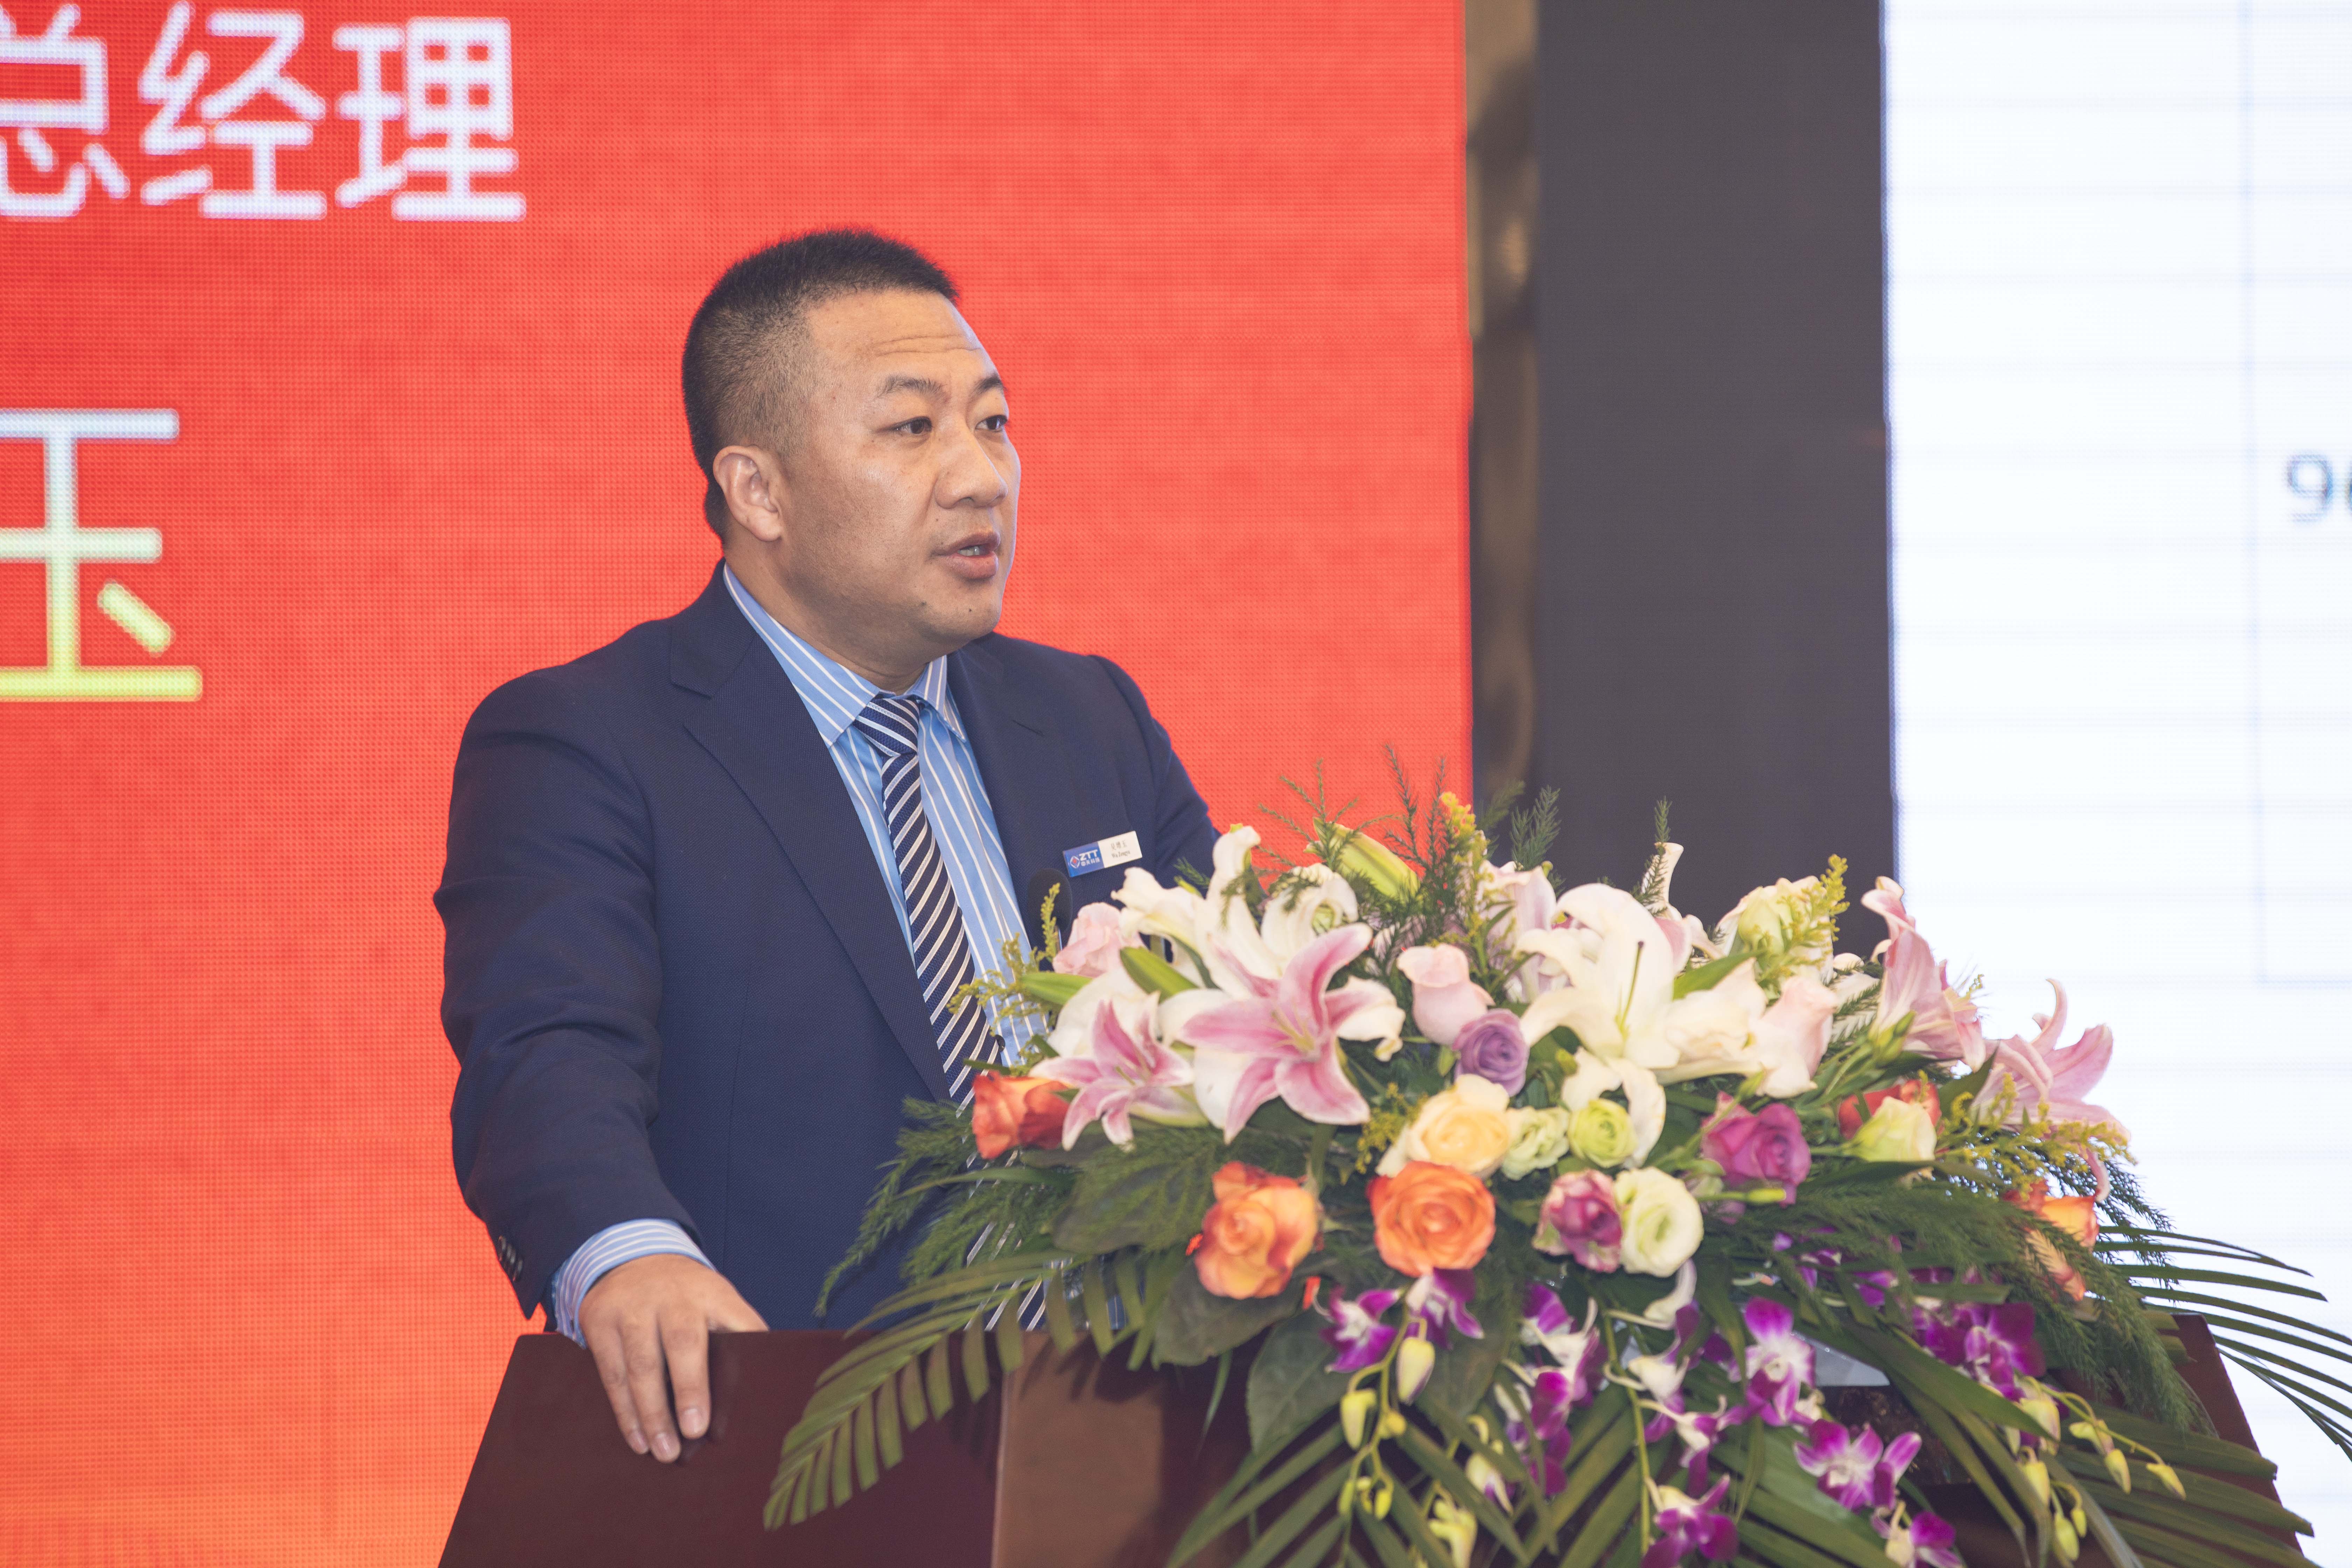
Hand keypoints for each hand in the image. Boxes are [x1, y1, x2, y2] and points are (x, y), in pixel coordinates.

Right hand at [578, 1253, 767, 1460]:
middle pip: (683, 1342)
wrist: (631, 1257)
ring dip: (652, 1413)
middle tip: (695, 1433)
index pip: (735, 1326)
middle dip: (689, 1389)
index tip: (741, 1399)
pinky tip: (638, 1440)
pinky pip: (611, 1374)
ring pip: (641, 1364)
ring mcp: (633, 1307)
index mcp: (712, 1293)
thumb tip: (759, 1394)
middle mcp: (672, 1297)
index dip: (738, 1366)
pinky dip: (625, 1411)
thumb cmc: (687, 1298)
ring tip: (665, 1452)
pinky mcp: (600, 1322)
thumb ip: (737, 1337)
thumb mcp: (718, 1302)